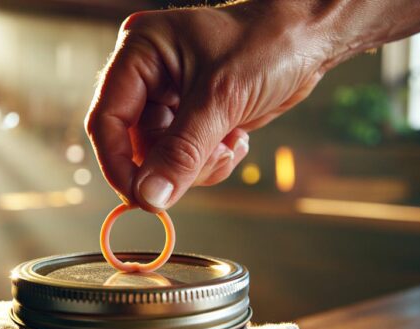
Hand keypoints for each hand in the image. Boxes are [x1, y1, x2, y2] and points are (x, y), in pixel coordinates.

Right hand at [84, 2, 329, 211]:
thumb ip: (181, 153)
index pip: (108, 119)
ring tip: (229, 144)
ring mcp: (170, 97)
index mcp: (139, 53)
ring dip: (197, 164)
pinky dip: (211, 160)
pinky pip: (187, 156)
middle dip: (172, 163)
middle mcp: (148, 75)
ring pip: (163, 157)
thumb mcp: (220, 100)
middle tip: (208, 163)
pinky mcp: (193, 115)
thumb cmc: (268, 45)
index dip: (117, 163)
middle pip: (136, 144)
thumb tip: (150, 197)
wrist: (311, 39)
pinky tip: (236, 139)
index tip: (139, 198)